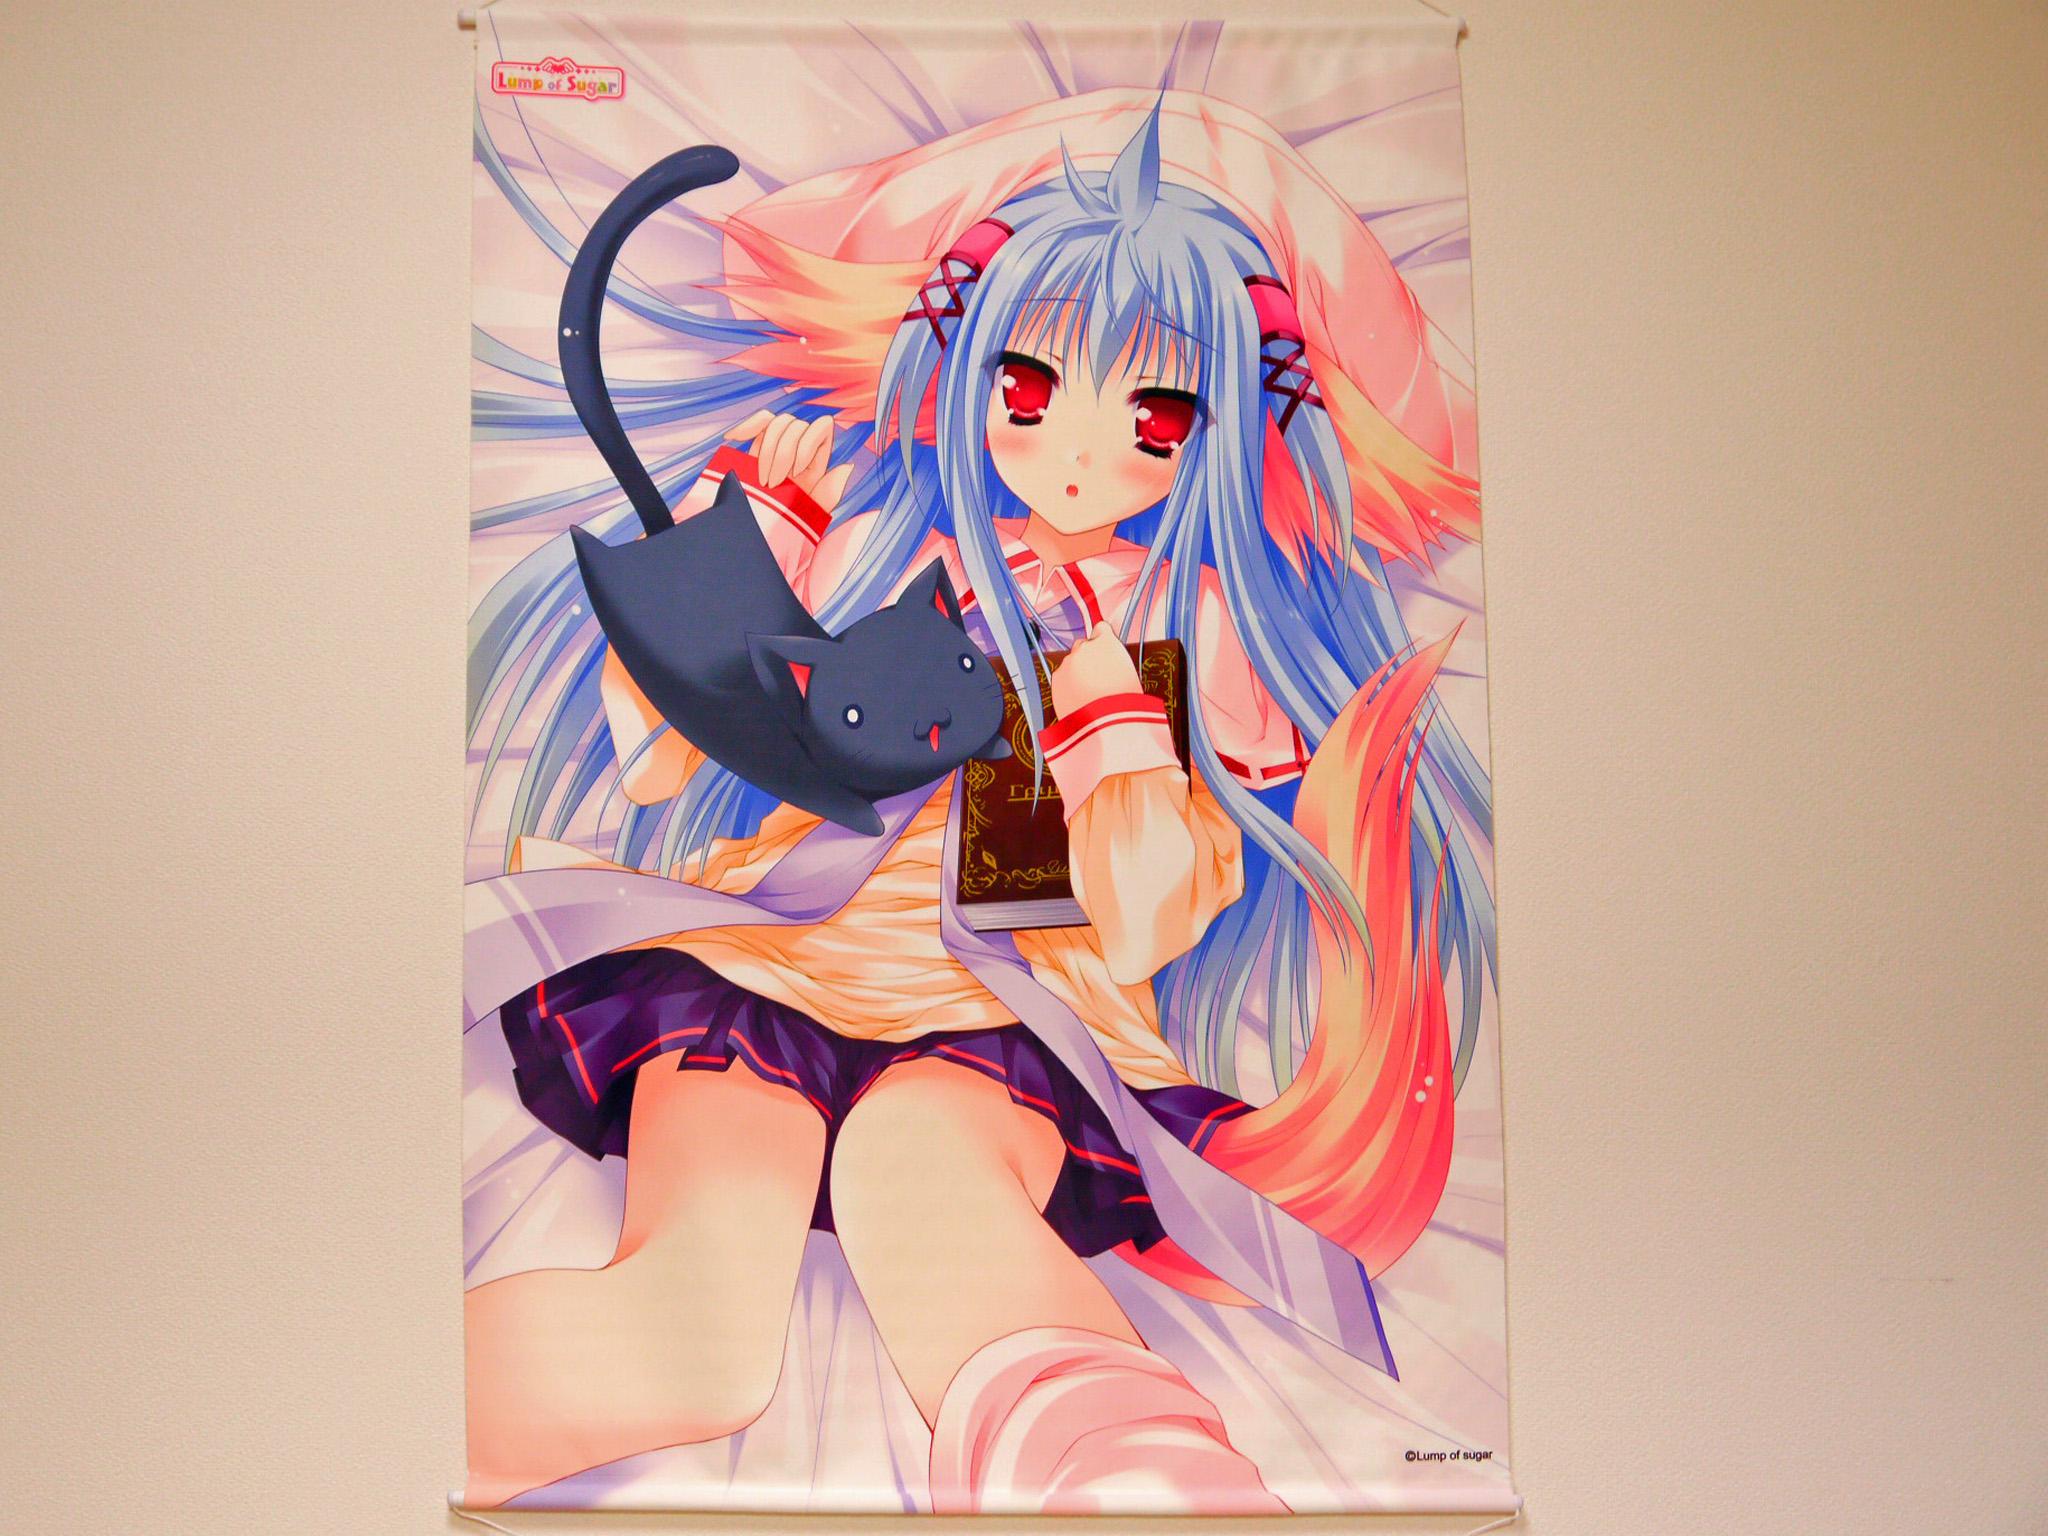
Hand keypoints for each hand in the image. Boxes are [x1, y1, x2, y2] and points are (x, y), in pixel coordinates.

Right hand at [725, 410, 853, 513]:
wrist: (759, 532)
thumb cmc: (788, 524)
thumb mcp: (812, 513)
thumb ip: (830, 492)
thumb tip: (846, 466)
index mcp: (818, 458)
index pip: (822, 426)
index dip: (807, 444)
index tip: (796, 472)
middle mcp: (800, 446)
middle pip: (796, 425)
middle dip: (782, 454)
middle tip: (773, 485)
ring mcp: (779, 444)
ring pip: (776, 422)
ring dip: (767, 450)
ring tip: (761, 479)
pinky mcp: (758, 444)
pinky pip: (758, 422)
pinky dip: (747, 426)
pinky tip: (733, 437)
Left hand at [1050, 623, 1140, 718]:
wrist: (1105, 724)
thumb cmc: (1124, 703)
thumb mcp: (1130, 675)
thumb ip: (1117, 662)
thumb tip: (1112, 665)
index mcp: (1107, 642)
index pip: (1101, 628)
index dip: (1103, 640)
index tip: (1104, 649)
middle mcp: (1084, 648)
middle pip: (1083, 645)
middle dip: (1088, 657)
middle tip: (1097, 677)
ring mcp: (1067, 663)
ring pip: (1071, 662)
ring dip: (1077, 672)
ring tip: (1088, 693)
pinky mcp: (1056, 680)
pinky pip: (1062, 677)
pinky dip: (1067, 685)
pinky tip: (1078, 699)